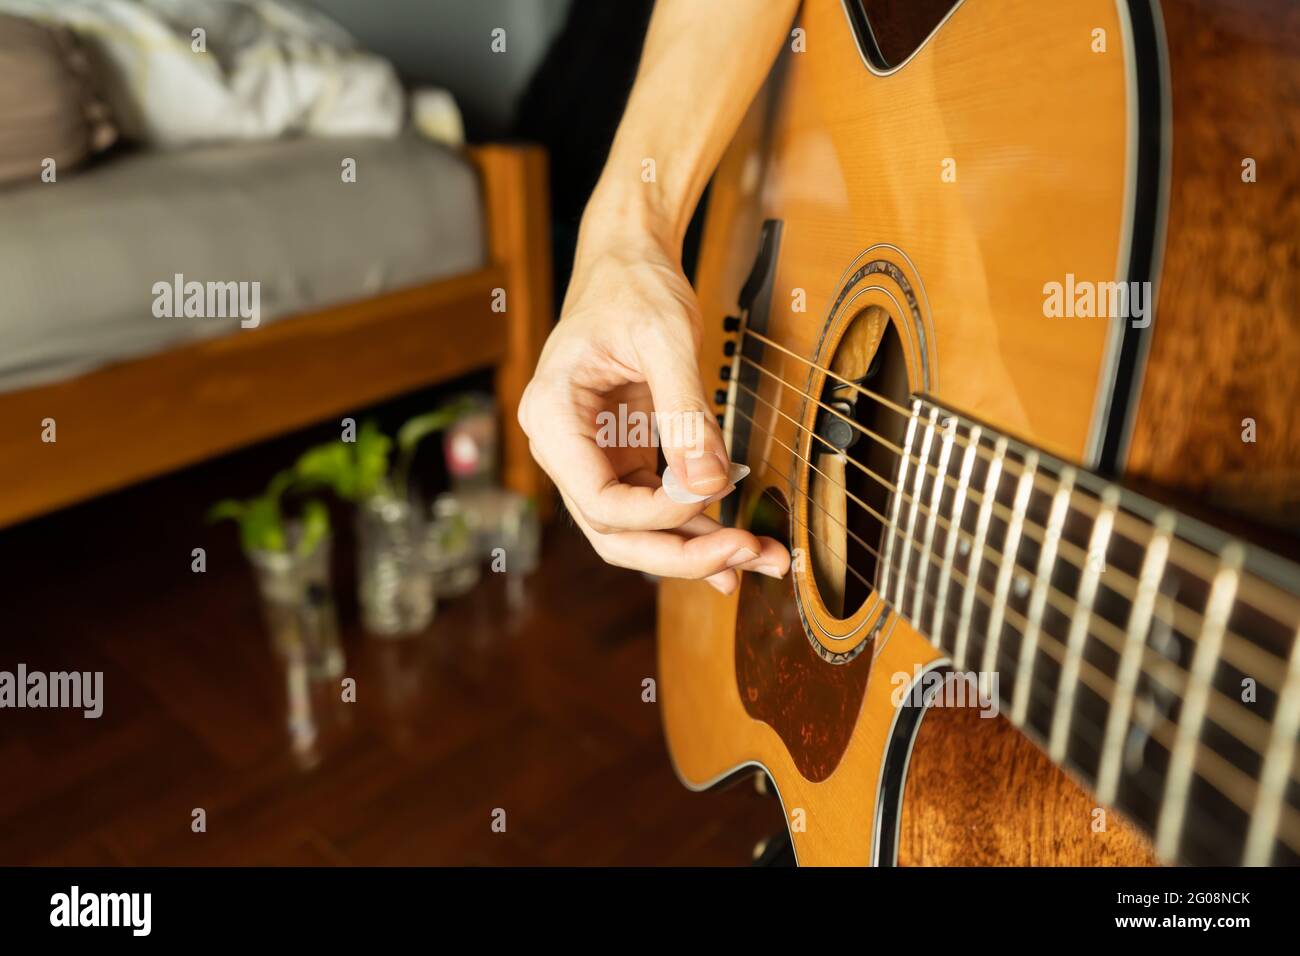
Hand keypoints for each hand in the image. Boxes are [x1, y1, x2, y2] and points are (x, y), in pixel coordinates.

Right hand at [517, 237, 789, 592]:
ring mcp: (591, 456)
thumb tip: (711, 482)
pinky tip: (738, 542)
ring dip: (696, 549)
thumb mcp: (664, 337)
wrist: (628, 261)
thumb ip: (686, 413)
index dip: (659, 515)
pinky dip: (697, 525)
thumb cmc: (633, 286)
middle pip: (614, 533)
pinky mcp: (623, 457)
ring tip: (761, 557)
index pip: (600, 501)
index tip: (714, 496)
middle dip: (682, 553)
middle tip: (746, 556)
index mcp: (553, 416)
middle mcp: (563, 447)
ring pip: (637, 530)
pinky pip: (656, 506)